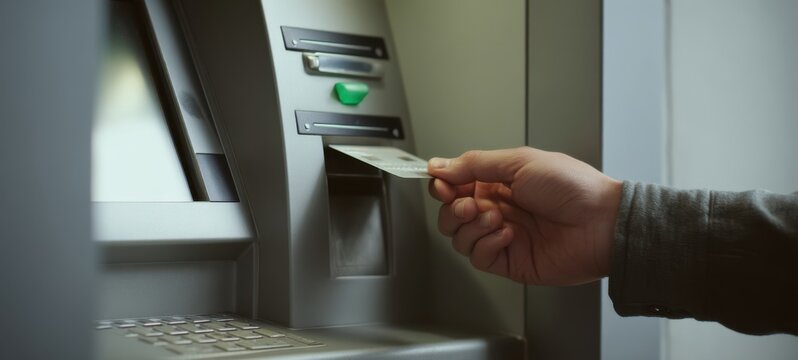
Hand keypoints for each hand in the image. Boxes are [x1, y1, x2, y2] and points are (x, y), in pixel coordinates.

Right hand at [427, 147, 621, 285]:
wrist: (601, 223)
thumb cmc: (572, 187)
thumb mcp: (519, 162)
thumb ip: (474, 164)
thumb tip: (440, 164)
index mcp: (498, 182)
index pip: (455, 185)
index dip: (443, 185)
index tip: (441, 184)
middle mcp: (497, 209)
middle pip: (451, 214)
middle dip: (453, 209)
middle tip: (469, 204)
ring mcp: (501, 236)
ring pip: (459, 238)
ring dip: (471, 226)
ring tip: (495, 218)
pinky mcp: (509, 262)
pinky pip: (478, 258)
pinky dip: (487, 245)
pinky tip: (507, 235)